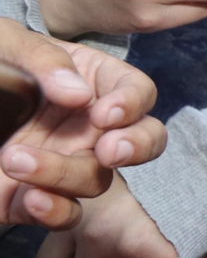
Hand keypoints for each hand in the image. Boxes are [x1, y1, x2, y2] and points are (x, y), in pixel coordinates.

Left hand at [0, 21, 165, 228]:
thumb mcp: (7, 43)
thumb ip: (44, 58)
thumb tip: (79, 94)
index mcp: (90, 82)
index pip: (137, 91)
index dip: (132, 104)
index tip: (105, 114)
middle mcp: (87, 125)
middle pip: (142, 141)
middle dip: (137, 148)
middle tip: (108, 151)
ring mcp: (65, 162)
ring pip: (98, 180)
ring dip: (65, 174)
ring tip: (13, 158)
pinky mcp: (34, 196)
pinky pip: (65, 214)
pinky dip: (57, 212)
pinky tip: (32, 199)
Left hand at [31, 172, 182, 257]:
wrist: (198, 162)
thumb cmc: (143, 176)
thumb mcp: (90, 185)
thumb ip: (69, 215)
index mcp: (66, 212)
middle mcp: (89, 228)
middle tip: (120, 257)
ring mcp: (123, 242)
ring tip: (147, 241)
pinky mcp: (160, 253)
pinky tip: (165, 251)